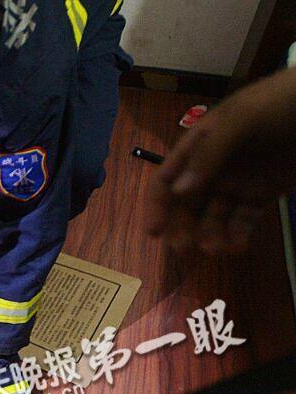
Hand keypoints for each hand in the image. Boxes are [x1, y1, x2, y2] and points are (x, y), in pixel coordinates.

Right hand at [146, 68, 295, 253]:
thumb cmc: (279, 104)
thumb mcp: (241, 120)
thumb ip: (210, 154)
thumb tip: (179, 191)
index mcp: (200, 144)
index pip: (167, 177)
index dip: (157, 204)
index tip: (154, 232)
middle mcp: (214, 166)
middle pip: (187, 202)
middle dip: (182, 226)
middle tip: (184, 248)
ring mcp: (239, 181)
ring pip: (214, 215)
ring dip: (210, 234)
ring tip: (217, 250)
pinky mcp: (264, 192)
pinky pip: (244, 219)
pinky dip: (238, 235)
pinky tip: (239, 246)